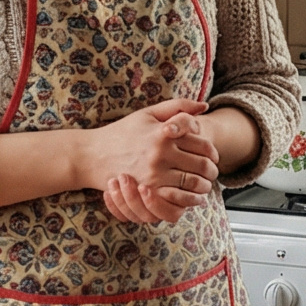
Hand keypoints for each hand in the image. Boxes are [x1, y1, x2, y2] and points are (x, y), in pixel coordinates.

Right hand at [83, 99, 218, 223]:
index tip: (212, 154)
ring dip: (204, 185)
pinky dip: (190, 200)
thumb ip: (177, 107)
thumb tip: (204, 105)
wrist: (92, 155)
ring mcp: (154, 174)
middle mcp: (161, 153)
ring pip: (193, 183)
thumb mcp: (148, 114)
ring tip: (205, 184)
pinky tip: (193, 197)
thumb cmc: (121, 132)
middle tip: (213, 171)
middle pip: (202, 164)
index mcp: (164, 132)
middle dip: (212, 169)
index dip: (212, 149)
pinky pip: (178, 199)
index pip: (202, 142)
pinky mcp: (147, 191)